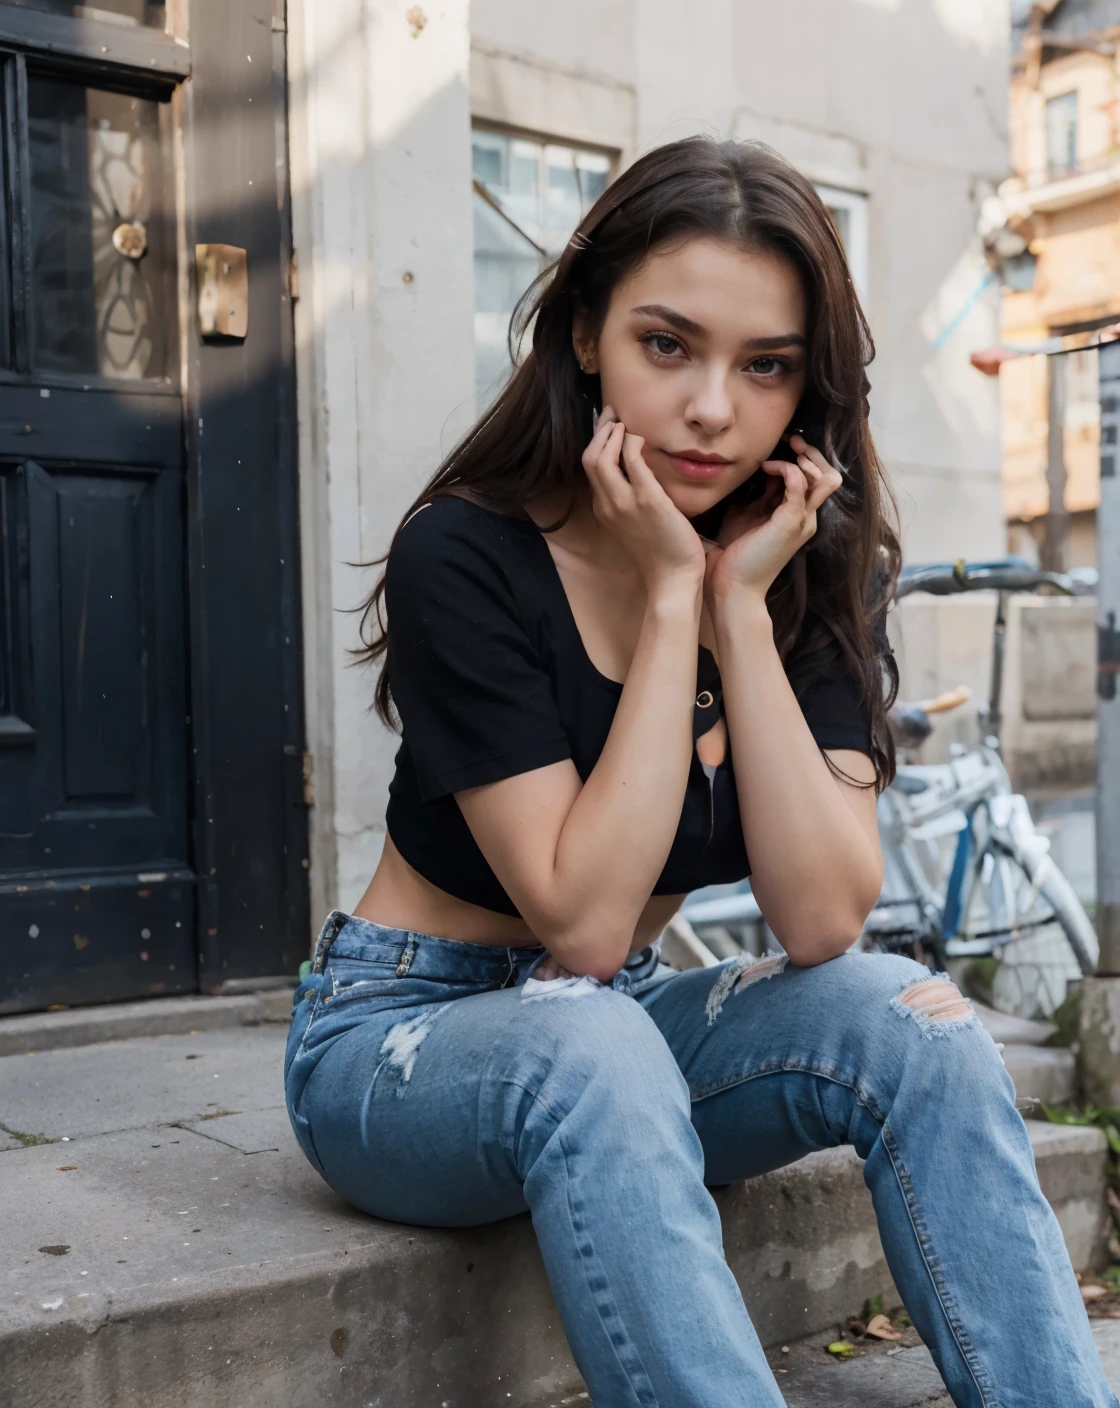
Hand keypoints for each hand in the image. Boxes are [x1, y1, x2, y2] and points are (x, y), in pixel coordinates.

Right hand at [582, 407, 705, 596]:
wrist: (672, 580)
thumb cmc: (662, 554)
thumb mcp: (637, 525)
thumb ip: (632, 501)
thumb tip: (640, 476)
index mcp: (603, 510)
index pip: (591, 468)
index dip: (597, 443)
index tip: (609, 427)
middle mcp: (607, 505)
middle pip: (588, 458)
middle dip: (599, 430)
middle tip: (614, 414)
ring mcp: (624, 503)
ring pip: (600, 456)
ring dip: (611, 432)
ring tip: (624, 421)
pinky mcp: (647, 500)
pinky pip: (632, 460)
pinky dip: (632, 442)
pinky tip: (641, 437)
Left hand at [704, 434, 842, 610]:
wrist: (732, 587)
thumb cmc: (735, 553)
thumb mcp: (747, 514)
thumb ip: (759, 493)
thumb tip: (758, 467)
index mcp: (799, 516)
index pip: (818, 479)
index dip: (805, 458)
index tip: (783, 444)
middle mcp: (807, 518)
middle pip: (830, 476)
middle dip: (813, 453)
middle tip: (790, 440)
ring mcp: (802, 521)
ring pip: (826, 478)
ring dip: (806, 458)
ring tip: (785, 450)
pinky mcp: (790, 523)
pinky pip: (800, 484)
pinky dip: (786, 468)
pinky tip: (766, 467)